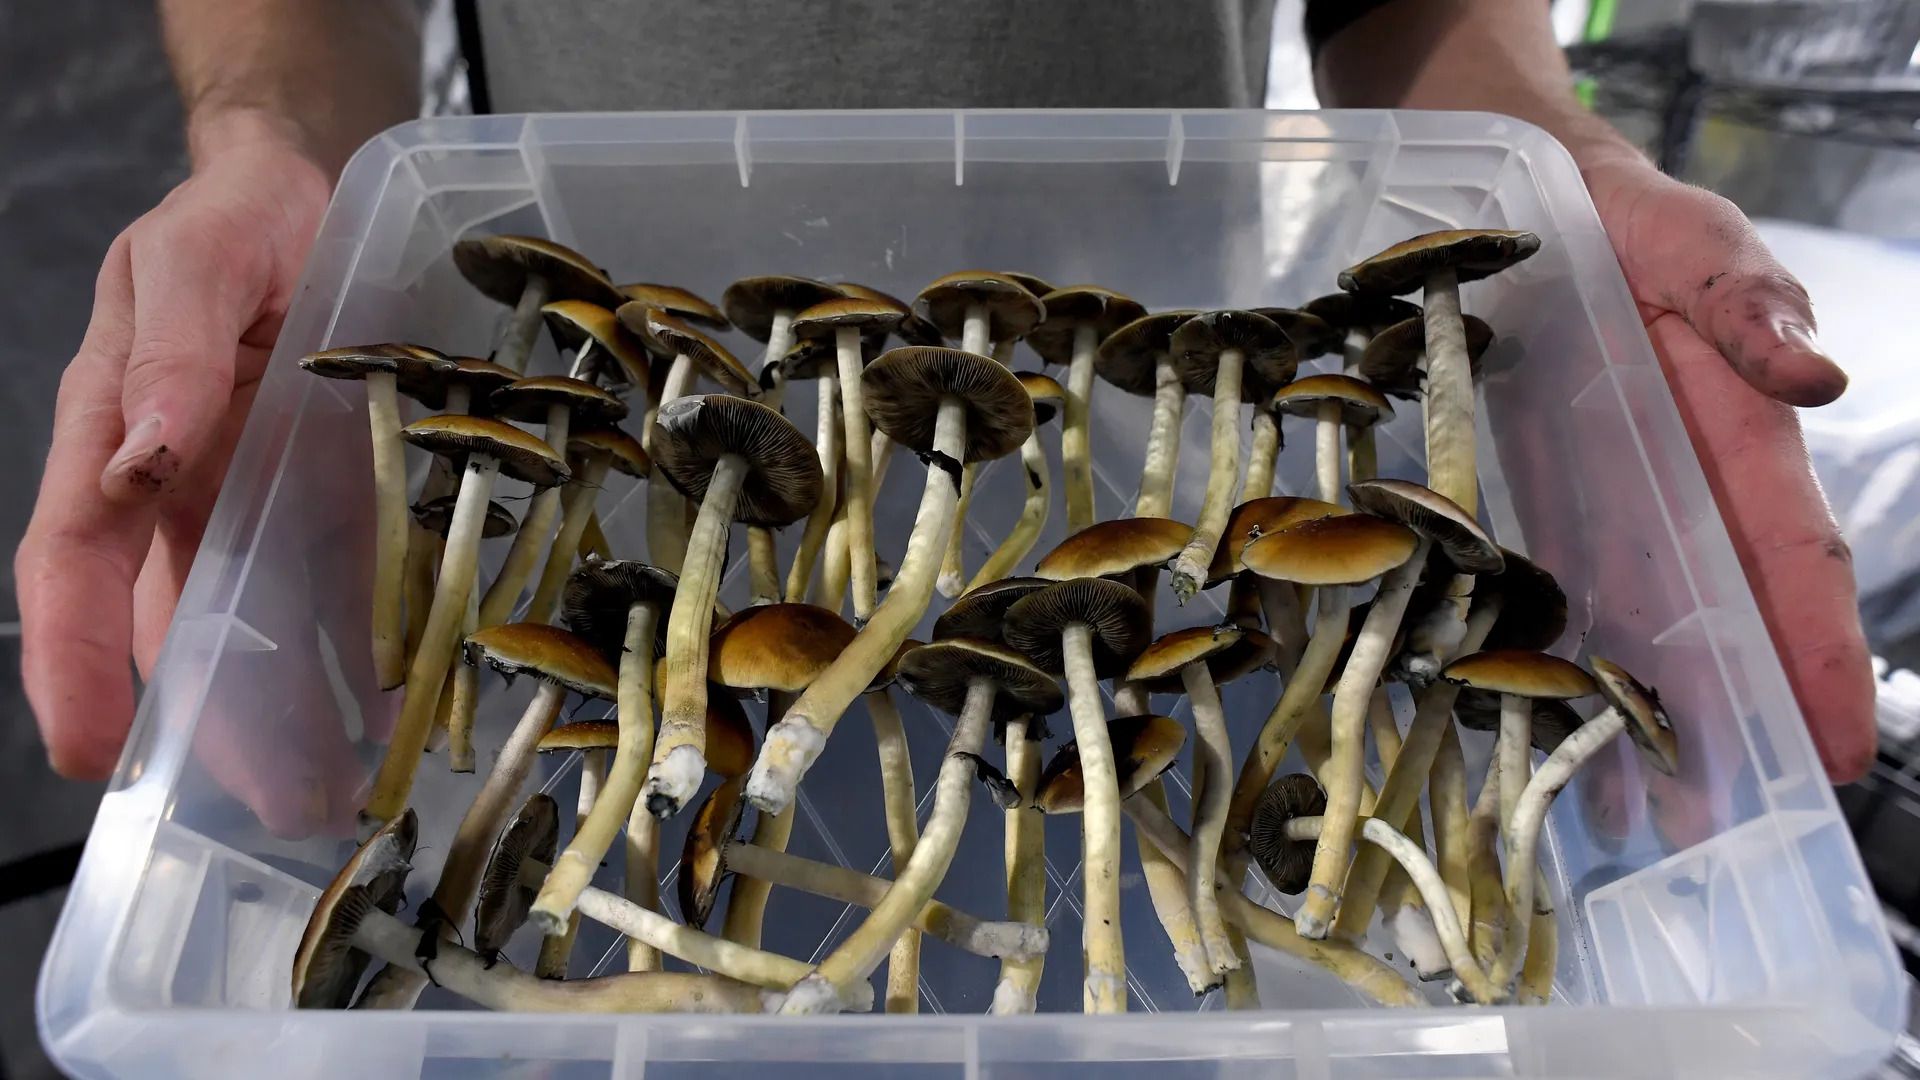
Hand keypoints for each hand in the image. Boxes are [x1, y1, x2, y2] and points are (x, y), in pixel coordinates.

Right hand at [15, 114, 365, 834]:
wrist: (306, 189)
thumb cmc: (232, 215)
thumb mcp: (194, 261)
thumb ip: (173, 354)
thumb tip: (142, 455)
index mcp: (114, 432)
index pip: (74, 561)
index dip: (73, 658)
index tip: (90, 750)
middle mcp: (173, 481)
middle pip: (168, 617)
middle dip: (205, 717)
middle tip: (261, 803)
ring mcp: (246, 491)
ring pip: (249, 617)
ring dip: (283, 701)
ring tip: (334, 783)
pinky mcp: (319, 487)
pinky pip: (329, 576)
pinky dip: (351, 641)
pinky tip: (388, 698)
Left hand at [1582, 155, 1874, 784]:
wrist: (1529, 200)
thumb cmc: (1633, 220)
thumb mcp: (1698, 246)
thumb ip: (1748, 306)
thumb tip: (1819, 378)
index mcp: (1740, 440)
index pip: (1794, 563)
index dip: (1820, 655)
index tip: (1842, 750)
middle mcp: (1684, 487)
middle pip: (1723, 617)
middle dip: (1736, 720)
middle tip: (1725, 827)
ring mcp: (1614, 497)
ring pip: (1642, 619)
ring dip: (1643, 710)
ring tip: (1633, 812)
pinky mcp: (1546, 496)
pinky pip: (1557, 584)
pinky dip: (1561, 651)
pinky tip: (1544, 719)